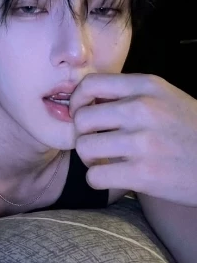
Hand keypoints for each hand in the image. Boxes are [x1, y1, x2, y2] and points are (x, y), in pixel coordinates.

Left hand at [70, 73, 196, 206]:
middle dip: (82, 133)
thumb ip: (127, 93)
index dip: (77, 100)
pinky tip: (112, 176)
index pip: (91, 83)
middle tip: (94, 140)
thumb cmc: (188, 129)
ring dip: (89, 158)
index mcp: (146, 86)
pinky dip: (97, 179)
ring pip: (84, 148)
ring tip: (103, 159)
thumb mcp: (163, 97)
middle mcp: (143, 109)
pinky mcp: (145, 174)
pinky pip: (94, 176)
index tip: (80, 112)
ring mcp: (144, 142)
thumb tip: (84, 99)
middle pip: (82, 119)